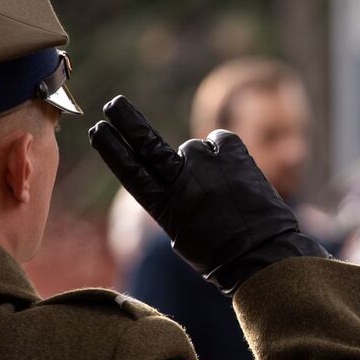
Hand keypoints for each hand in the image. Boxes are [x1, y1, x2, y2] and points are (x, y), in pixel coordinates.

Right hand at [89, 96, 327, 294]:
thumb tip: (174, 176)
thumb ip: (171, 201)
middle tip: (114, 104)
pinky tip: (234, 175)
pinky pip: (220, 141)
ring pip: (193, 149)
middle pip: (147, 143)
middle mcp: (181, 180)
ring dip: (203, 163)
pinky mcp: (233, 152)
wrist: (262, 255)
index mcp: (163, 206)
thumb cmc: (219, 254)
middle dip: (127, 121)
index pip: (130, 170)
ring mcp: (207, 163)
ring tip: (223, 191)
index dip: (112, 149)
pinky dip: (223, 153)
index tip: (98, 129)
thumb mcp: (181, 235)